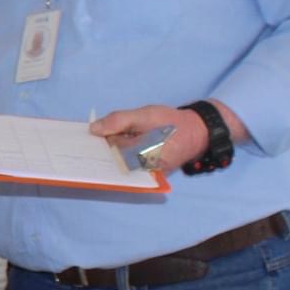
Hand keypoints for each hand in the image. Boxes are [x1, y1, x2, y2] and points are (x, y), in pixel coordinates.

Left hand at [89, 104, 207, 170]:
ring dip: (115, 150)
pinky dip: (124, 156)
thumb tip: (94, 129)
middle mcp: (143, 170)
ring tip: (122, 137)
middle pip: (113, 160)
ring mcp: (147, 174)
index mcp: (142, 154)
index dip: (102, 139)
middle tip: (113, 134)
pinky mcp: (150, 175)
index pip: (110, 150)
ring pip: (120, 163)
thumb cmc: (170, 122)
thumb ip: (119, 120)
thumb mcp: (145, 114)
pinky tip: (127, 144)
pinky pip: (130, 167)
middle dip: (107, 146)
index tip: (93, 133)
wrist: (196, 132)